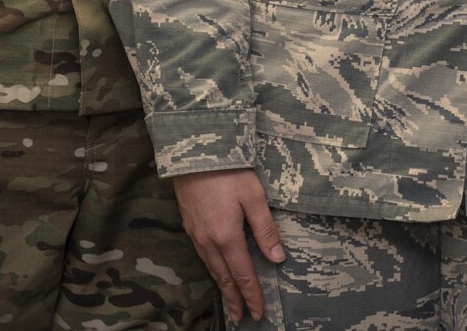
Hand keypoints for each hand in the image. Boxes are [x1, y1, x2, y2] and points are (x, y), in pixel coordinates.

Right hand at [171, 168, 284, 322]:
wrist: (193, 152)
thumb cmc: (228, 171)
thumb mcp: (254, 196)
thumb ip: (266, 229)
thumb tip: (277, 259)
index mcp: (227, 237)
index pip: (243, 274)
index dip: (252, 295)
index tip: (258, 312)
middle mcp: (209, 241)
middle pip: (224, 277)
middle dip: (235, 299)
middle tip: (243, 317)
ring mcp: (196, 234)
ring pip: (212, 269)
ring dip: (223, 287)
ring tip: (231, 302)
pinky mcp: (189, 225)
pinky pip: (202, 257)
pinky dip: (212, 271)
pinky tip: (216, 271)